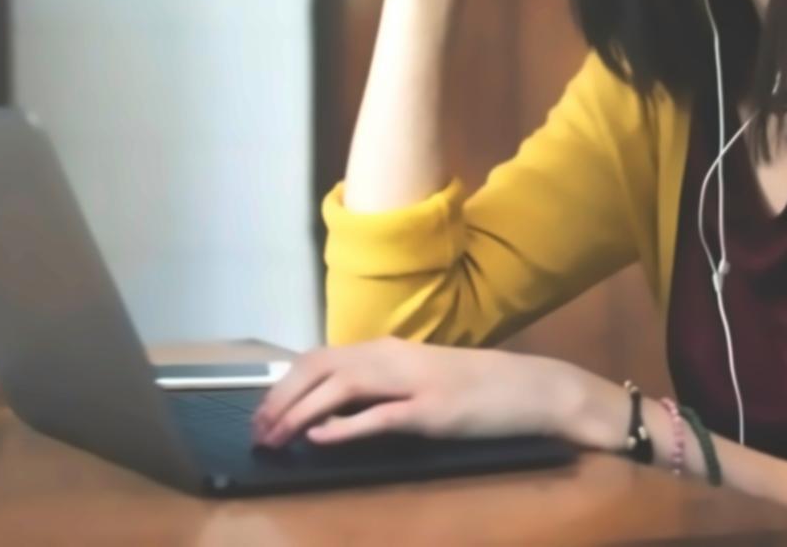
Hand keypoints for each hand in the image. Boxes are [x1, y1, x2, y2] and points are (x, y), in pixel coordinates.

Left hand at [249, 337, 579, 447]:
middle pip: (318, 367)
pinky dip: (344, 426)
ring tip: (276, 438)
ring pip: (340, 387)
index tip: (260, 414)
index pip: (319, 357)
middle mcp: (392, 357)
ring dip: (300, 413)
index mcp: (386, 349)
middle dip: (280, 399)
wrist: (529, 388)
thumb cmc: (474, 387)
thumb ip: (375, 388)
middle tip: (257, 432)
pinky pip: (379, 416)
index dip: (283, 385)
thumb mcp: (416, 380)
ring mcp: (412, 382)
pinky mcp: (431, 410)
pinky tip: (319, 438)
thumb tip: (328, 408)